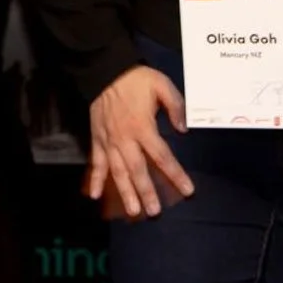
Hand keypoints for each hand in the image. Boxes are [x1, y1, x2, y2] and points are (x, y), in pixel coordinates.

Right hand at [87, 65, 193, 220]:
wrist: (104, 70)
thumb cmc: (135, 78)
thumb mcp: (162, 84)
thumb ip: (175, 106)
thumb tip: (184, 130)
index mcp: (143, 127)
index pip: (162, 156)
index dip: (175, 174)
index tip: (187, 190)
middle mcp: (125, 139)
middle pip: (138, 170)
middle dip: (146, 192)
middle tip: (154, 212)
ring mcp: (109, 141)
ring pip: (117, 171)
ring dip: (125, 192)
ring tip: (132, 211)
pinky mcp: (97, 139)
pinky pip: (96, 162)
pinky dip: (94, 179)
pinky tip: (95, 195)